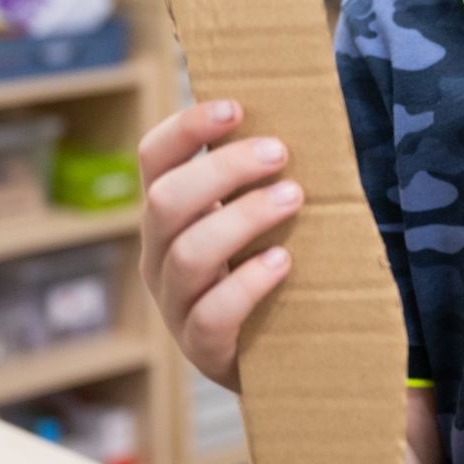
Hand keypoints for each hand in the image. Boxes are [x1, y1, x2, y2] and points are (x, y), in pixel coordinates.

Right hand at [137, 99, 301, 390]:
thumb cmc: (274, 269)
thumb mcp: (260, 219)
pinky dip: (247, 283)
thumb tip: (308, 110)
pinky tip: (282, 263)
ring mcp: (175, 306)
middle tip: (280, 154)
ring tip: (293, 198)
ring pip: (188, 253)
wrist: (286, 356)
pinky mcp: (203, 349)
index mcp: (170, 216)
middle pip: (165, 200)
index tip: (236, 107)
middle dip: (223, 169)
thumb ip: (264, 176)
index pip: (154, 158)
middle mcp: (160, 257)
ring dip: (243, 217)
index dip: (186, 127)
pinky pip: (213, 314)